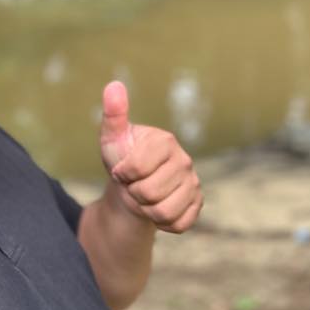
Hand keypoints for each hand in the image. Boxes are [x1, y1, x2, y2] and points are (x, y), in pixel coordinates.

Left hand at [100, 80, 202, 233]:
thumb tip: (114, 84)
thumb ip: (114, 114)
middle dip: (133, 193)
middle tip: (133, 184)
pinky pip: (179, 224)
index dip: (122, 173)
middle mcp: (185, 160)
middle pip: (149, 192)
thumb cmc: (121, 158)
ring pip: (163, 211)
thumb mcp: (112, 138)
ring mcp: (194, 183)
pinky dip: (162, 223)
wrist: (131, 187)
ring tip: (143, 196)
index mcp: (165, 140)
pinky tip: (157, 207)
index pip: (136, 168)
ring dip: (145, 209)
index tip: (121, 168)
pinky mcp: (197, 204)